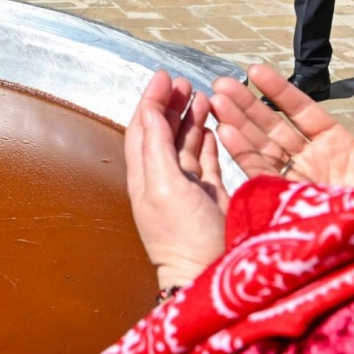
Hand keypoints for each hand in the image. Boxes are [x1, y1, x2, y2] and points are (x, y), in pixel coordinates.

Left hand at [127, 70, 227, 292]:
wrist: (211, 277)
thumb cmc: (185, 237)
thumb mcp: (165, 187)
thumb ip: (156, 148)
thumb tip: (148, 111)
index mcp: (145, 177)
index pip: (142, 129)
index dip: (150, 101)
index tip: (163, 76)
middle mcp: (163, 180)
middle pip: (162, 133)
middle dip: (170, 104)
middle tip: (185, 81)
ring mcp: (187, 190)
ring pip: (184, 144)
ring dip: (190, 118)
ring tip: (201, 95)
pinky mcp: (210, 199)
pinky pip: (205, 162)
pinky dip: (206, 141)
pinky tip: (211, 126)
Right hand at [211, 64, 353, 189]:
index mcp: (340, 146)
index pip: (301, 111)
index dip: (278, 90)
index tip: (254, 69)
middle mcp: (315, 163)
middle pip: (274, 128)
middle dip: (247, 105)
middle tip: (220, 84)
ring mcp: (301, 183)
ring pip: (262, 148)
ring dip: (238, 124)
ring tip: (215, 100)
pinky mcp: (291, 204)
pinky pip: (262, 175)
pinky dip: (243, 154)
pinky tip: (225, 132)